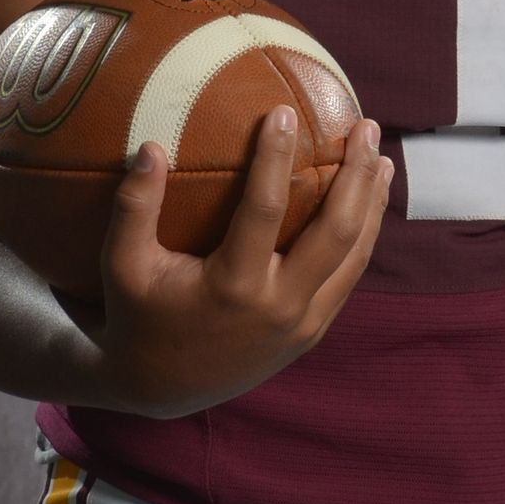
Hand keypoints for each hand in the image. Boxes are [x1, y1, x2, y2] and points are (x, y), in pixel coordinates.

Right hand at [73, 108, 393, 418]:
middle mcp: (279, 306)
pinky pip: (348, 278)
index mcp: (234, 287)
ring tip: (382, 158)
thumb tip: (151, 146)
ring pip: (356, 256)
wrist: (163, 390)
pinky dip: (364, 237)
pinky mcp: (312, 332)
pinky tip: (369, 204)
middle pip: (337, 231)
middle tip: (365, 127)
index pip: (266, 209)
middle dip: (356, 175)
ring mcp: (303, 324)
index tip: (285, 112)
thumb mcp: (123, 265)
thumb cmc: (139, 317)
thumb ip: (134, 207)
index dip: (276, 157)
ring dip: (373, 203)